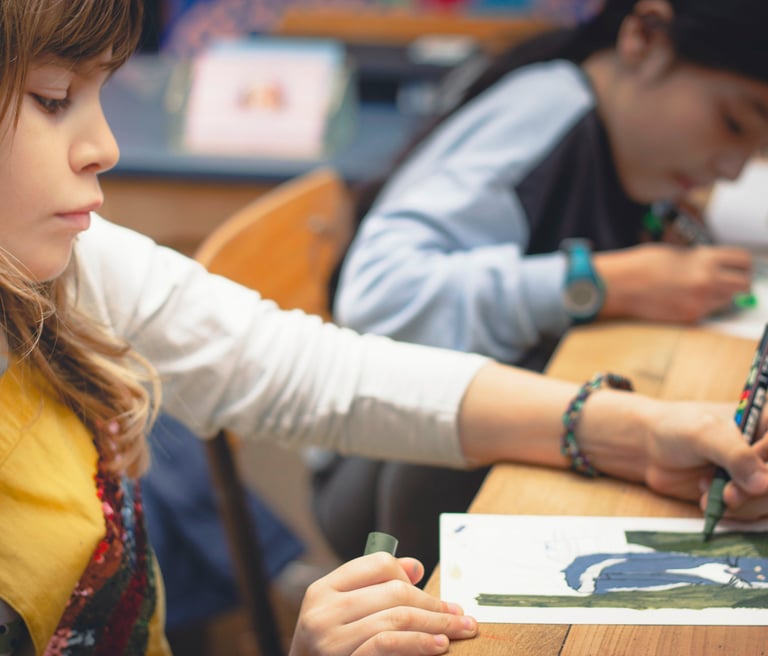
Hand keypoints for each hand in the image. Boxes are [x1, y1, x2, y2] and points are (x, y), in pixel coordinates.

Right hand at [289, 552, 477, 655]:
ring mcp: (331, 640)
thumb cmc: (331, 652)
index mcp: (323, 590)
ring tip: (460, 630)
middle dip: (433, 603)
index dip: (408, 576)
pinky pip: (388, 644)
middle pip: (393, 591)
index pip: (378, 564)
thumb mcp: (344, 616)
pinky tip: (439, 644)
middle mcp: (322, 611)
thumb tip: (415, 567)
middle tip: (459, 615)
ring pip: (397, 617)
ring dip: (436, 623)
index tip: (430, 594)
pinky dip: (419, 642)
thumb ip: (375, 589)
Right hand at [595, 243, 751, 322]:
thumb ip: (702, 260)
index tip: (737, 265)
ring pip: (728, 301)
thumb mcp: (678, 254)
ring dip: (721, 295)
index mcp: (705, 260)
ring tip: (700, 289)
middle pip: (744, 285)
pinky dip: (703, 306)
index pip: (743, 261)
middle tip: (726, 280)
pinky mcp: (689, 318)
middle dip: (737, 282)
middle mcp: (707, 282)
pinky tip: (685, 298)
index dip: (741, 263)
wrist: (620, 285)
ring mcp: (699, 302)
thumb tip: (720, 267)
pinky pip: (708, 312)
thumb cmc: (642, 265)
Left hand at [635, 399, 767, 518]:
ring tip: (710, 490)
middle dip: (758, 493)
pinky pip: (755, 513)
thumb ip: (734, 454)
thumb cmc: (676, 428)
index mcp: (767, 424)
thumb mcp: (704, 433)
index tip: (753, 477)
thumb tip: (765, 484)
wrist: (650, 448)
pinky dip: (734, 512)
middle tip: (728, 494)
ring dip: (744, 504)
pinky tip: (708, 499)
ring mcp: (758, 474)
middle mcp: (766, 451)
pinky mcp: (747, 494)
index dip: (767, 467)